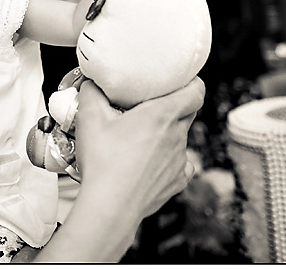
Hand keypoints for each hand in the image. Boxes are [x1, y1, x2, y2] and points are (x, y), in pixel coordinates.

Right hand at [32, 78, 204, 262]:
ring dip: (167, 133)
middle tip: (152, 103)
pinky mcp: (176, 181)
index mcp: (162, 115)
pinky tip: (149, 160)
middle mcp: (177, 136)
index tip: (180, 79)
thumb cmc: (103, 162)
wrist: (110, 206)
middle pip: (188, 112)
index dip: (192, 82)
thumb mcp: (89, 117)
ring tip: (142, 135)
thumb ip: (92, 92)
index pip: (196, 91)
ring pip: (180, 137)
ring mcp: (179, 160)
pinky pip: (179, 162)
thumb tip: (92, 82)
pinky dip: (168, 158)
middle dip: (174, 105)